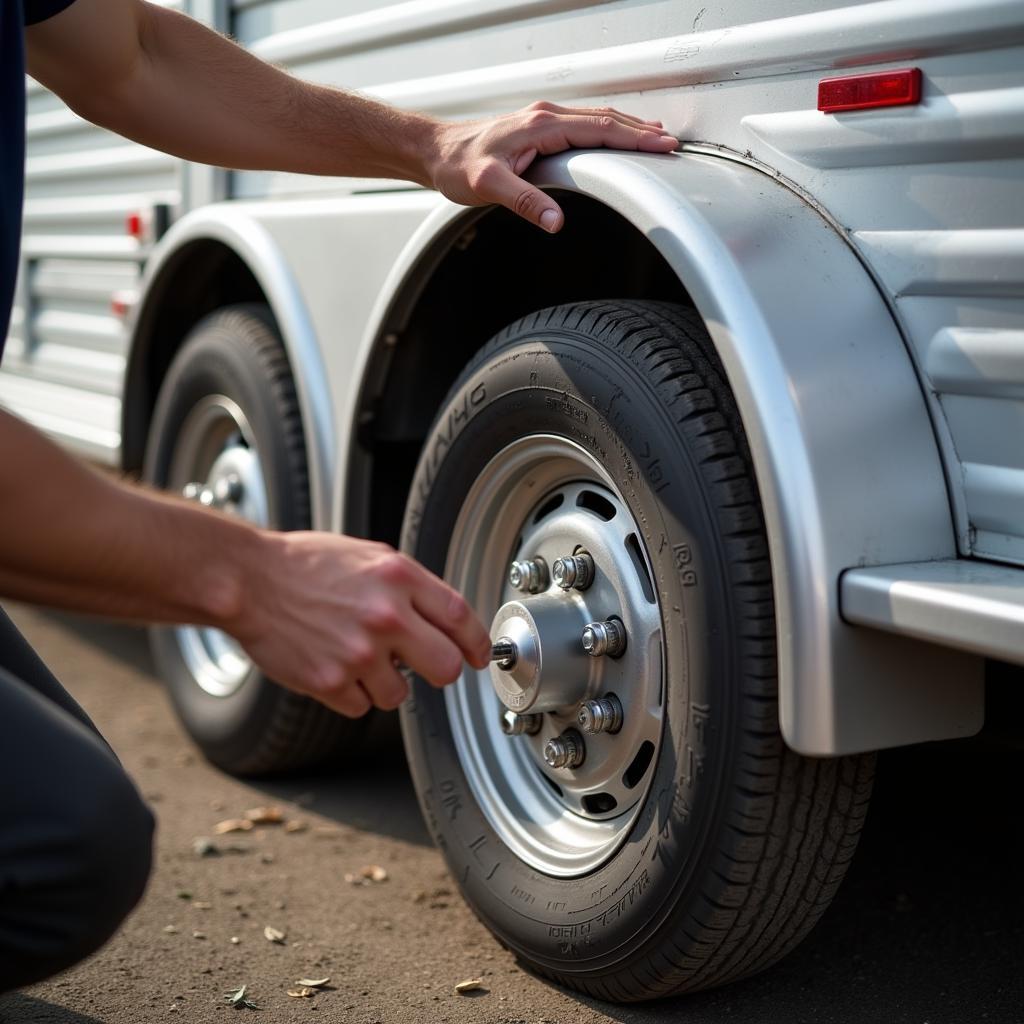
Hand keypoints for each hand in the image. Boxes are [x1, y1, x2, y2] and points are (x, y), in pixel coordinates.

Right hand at [231, 532, 491, 717]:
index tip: (480, 656)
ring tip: (357, 655)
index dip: (477, 643)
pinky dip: (350, 694)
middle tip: (427, 667)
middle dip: (442, 672)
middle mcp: (386, 615)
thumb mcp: (368, 556)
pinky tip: (333, 665)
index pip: (460, 617)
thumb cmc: (305, 565)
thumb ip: (409, 585)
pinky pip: (361, 706)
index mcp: (399, 577)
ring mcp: (359, 652)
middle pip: (446, 668)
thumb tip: (444, 618)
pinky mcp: (330, 682)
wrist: (248, 580)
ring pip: (399, 694)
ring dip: (384, 682)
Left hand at [425, 100, 678, 231]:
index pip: (600, 129)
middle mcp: (545, 116)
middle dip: (641, 131)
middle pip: (606, 119)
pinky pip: (584, 125)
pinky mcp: (540, 128)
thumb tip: (556, 221)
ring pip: (597, 120)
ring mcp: (544, 119)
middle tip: (672, 145)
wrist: (438, 152)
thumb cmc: (459, 166)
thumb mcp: (488, 187)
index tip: (662, 146)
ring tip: (656, 139)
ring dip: (628, 128)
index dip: (634, 138)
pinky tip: (618, 137)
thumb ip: (525, 202)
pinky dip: (609, 129)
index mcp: (541, 125)